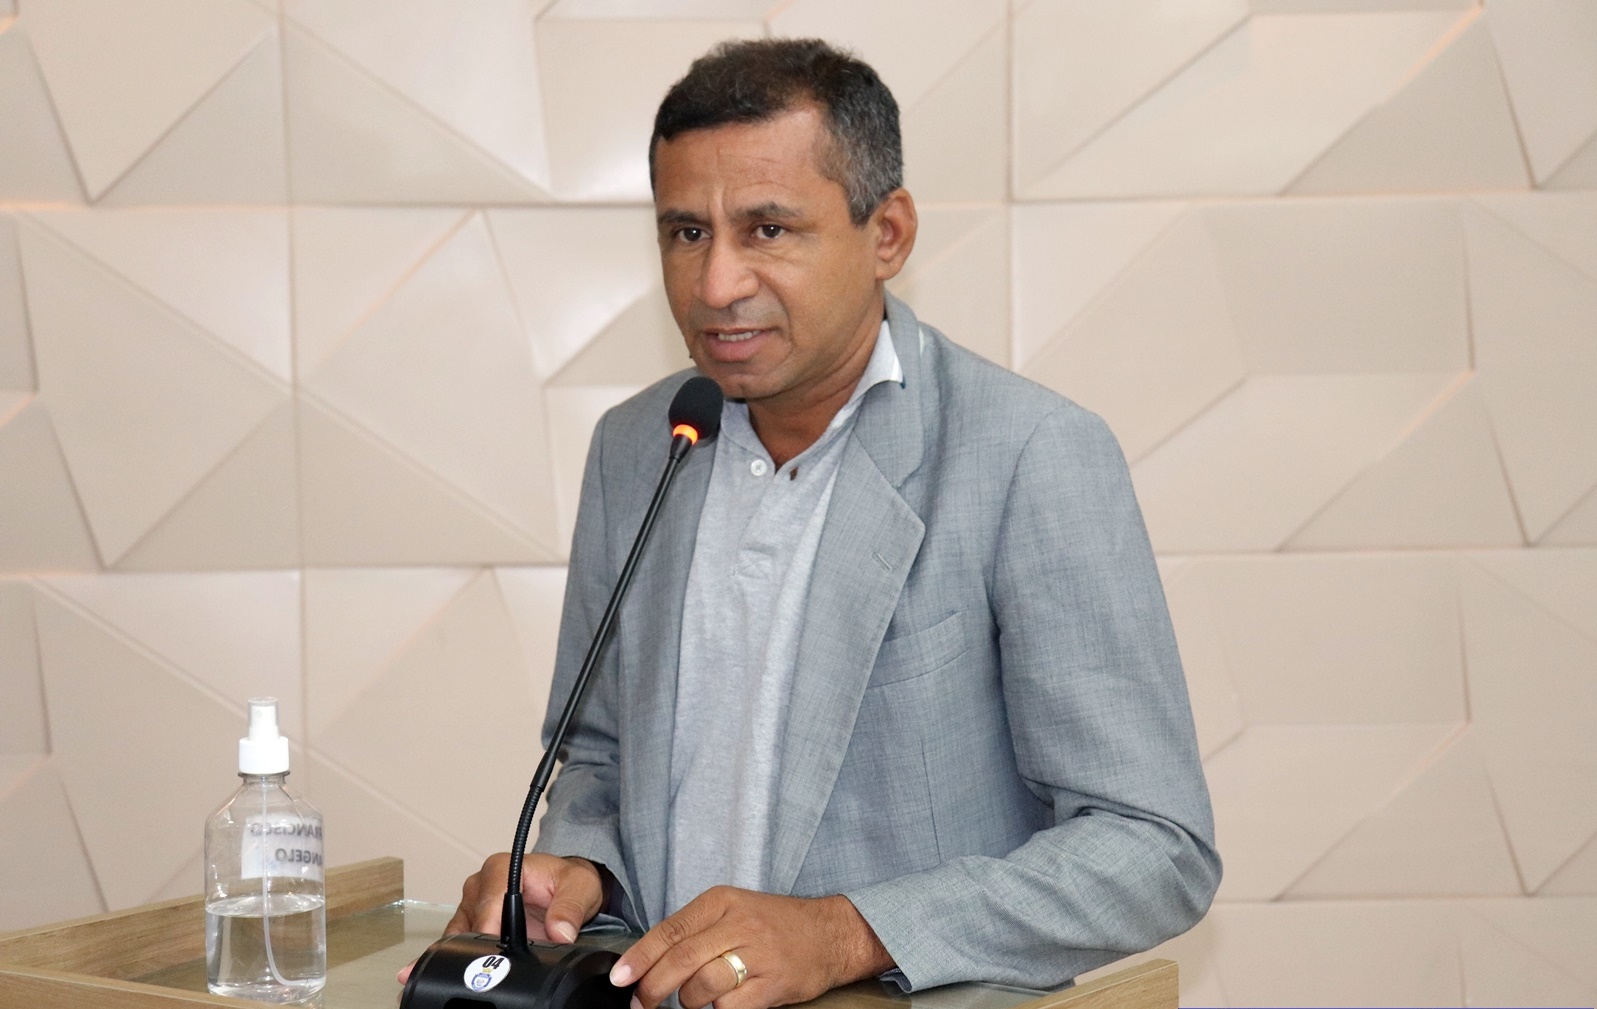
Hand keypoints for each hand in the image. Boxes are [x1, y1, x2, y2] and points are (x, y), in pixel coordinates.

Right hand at [396, 853, 604, 983]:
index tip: (496, 950)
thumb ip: (570, 908)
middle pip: (470, 922)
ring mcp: (472, 906)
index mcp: (502, 869)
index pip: (487, 901)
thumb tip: (560, 931)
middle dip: (477, 947)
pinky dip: (453, 959)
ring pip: (458, 936)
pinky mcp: (471, 924)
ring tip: (454, 977)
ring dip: (460, 955)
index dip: (490, 927)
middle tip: (483, 972)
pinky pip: (457, 944)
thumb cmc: (567, 880)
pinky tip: (438, 974)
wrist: (564, 888)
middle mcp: (481, 886)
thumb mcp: (579, 887)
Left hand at [608, 886, 892, 1008]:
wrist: (831, 933)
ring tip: (690, 1003)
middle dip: (653, 987)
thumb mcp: (734, 910)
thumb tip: (649, 960)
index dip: (640, 957)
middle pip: (681, 959)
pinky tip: (719, 1007)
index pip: (670, 930)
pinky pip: (731, 1007)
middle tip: (640, 1003)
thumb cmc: (776, 925)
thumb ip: (696, 930)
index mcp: (722, 901)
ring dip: (687, 1002)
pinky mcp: (773, 984)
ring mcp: (758, 953)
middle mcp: (738, 923)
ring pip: (703, 985)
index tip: (620, 978)